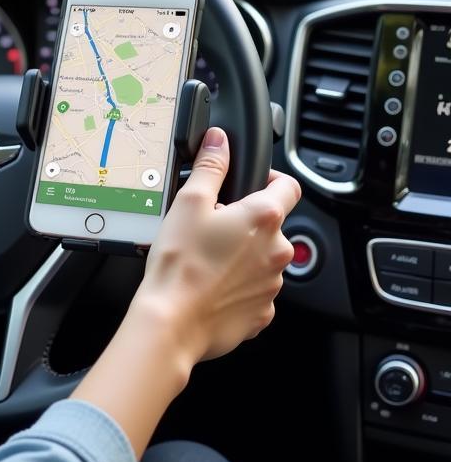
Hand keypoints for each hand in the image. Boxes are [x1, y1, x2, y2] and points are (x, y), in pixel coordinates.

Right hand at [134, 127, 300, 366]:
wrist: (172, 321)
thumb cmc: (179, 263)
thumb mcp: (188, 202)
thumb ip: (210, 166)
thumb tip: (220, 141)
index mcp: (264, 218)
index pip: (289, 186)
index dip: (271, 179)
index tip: (251, 184)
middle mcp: (277, 251)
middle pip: (271, 226)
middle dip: (245, 223)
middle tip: (210, 228)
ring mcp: (273, 285)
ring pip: (262, 259)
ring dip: (242, 255)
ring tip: (206, 259)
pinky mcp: (262, 312)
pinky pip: (255, 290)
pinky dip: (238, 286)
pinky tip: (211, 285)